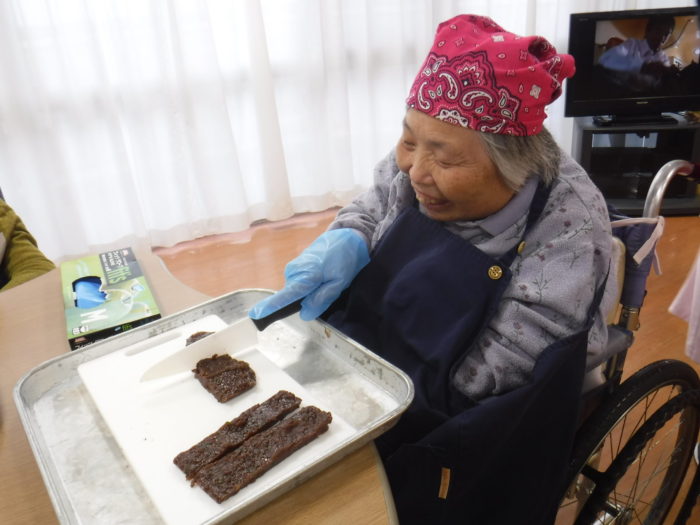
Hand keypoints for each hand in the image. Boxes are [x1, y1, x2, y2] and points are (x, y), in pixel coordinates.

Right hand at [248, 228, 369, 320]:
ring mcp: (293, 267)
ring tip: (327, 278)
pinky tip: (322, 276)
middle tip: (329, 288)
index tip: (255, 314)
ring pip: (297, 291)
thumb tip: (304, 314)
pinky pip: (299, 283)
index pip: (286, 295)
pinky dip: (309, 284)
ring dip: (310, 291)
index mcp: (306, 275)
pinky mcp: (296, 266)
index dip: (270, 306)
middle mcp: (294, 271)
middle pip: (294, 297)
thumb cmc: (345, 259)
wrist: (345, 237)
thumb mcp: (339, 282)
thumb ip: (321, 299)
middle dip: (308, 300)